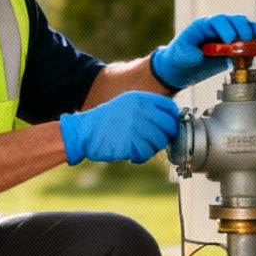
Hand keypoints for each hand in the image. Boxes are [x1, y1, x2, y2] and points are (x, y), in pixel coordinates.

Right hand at [57, 92, 180, 165]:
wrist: (84, 131)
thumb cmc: (106, 120)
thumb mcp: (126, 104)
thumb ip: (148, 109)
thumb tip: (170, 121)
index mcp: (141, 98)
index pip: (170, 109)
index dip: (172, 120)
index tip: (167, 128)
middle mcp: (141, 110)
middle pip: (169, 127)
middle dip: (164, 137)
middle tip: (154, 141)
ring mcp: (137, 127)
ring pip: (160, 142)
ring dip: (152, 148)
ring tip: (139, 147)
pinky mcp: (132, 143)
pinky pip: (147, 153)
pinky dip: (140, 157)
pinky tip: (131, 153)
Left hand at [151, 13, 255, 89]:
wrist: (182, 67)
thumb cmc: (179, 57)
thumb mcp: (179, 56)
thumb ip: (188, 54)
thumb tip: (199, 55)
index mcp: (203, 26)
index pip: (217, 21)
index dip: (226, 28)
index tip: (230, 40)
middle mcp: (218, 27)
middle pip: (235, 21)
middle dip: (243, 30)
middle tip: (247, 42)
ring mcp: (229, 34)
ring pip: (246, 27)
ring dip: (255, 34)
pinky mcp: (236, 45)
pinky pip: (251, 40)